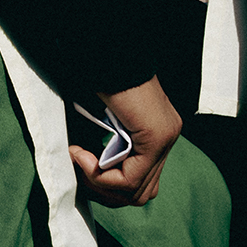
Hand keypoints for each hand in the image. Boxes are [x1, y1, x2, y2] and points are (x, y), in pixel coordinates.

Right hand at [70, 75, 181, 206]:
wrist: (101, 52)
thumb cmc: (92, 80)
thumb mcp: (98, 123)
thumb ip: (103, 151)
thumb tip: (89, 182)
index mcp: (157, 133)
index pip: (141, 184)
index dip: (108, 186)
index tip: (80, 164)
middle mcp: (167, 137)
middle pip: (141, 194)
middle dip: (104, 191)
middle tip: (79, 169)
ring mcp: (166, 137)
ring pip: (136, 192)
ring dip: (100, 184)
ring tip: (79, 158)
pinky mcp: (156, 136)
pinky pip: (129, 178)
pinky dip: (99, 174)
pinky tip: (80, 154)